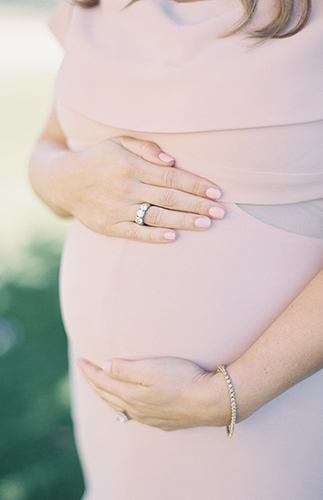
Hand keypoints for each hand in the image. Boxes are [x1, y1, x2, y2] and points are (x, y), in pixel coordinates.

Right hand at [52, 135, 224, 242]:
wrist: (63, 181)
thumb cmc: (99, 158)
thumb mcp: (118, 142)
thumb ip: (146, 148)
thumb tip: (171, 161)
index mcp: (131, 166)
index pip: (171, 177)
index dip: (196, 184)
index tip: (216, 192)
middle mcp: (126, 188)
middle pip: (169, 198)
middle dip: (197, 205)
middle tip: (220, 212)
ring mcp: (117, 209)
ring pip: (156, 216)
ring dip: (183, 221)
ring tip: (206, 224)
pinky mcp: (108, 226)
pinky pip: (134, 233)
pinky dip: (154, 236)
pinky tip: (173, 237)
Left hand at [77, 356, 229, 430]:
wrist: (211, 401)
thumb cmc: (181, 379)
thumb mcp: (150, 369)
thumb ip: (124, 369)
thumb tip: (104, 367)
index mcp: (130, 394)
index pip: (102, 381)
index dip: (89, 370)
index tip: (79, 360)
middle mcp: (136, 409)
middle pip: (108, 395)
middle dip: (94, 382)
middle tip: (85, 371)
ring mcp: (150, 418)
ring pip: (120, 406)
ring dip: (107, 395)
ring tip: (100, 387)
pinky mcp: (163, 422)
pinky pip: (134, 414)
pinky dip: (123, 405)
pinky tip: (128, 406)